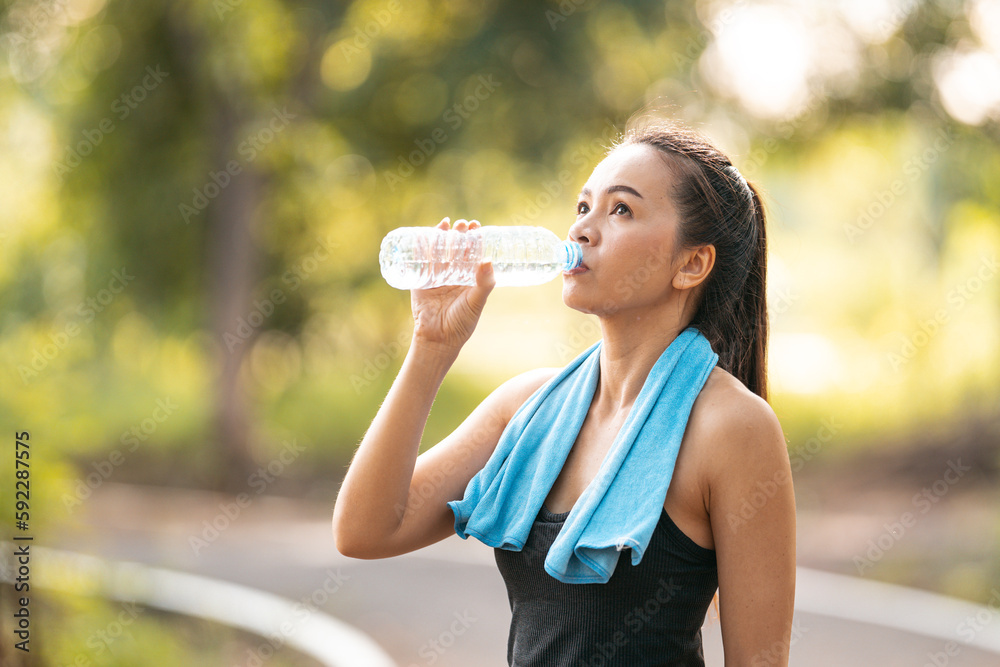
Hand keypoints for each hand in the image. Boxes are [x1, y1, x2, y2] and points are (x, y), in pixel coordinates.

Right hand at [410, 218, 494, 354]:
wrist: (438, 339)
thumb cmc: (461, 323)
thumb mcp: (476, 302)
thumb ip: (484, 283)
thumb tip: (487, 260)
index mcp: (469, 279)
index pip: (472, 254)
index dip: (474, 239)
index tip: (477, 226)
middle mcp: (453, 275)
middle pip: (456, 249)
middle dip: (459, 234)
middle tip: (463, 224)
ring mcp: (436, 277)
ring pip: (439, 251)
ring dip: (442, 236)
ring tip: (447, 223)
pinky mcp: (420, 281)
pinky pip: (421, 261)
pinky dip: (422, 247)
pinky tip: (425, 235)